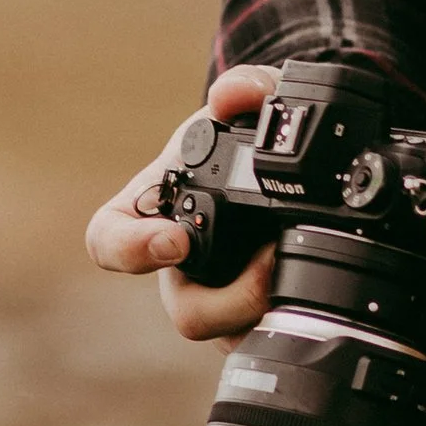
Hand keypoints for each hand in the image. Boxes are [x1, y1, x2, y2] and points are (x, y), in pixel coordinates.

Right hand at [85, 63, 278, 340]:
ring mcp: (218, 298)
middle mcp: (179, 266)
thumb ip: (246, 87)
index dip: (130, 250)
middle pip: (186, 311)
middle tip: (273, 260)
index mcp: (152, 213)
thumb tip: (234, 95)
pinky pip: (265, 338)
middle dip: (231, 298)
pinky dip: (291, 317)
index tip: (174, 241)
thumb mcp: (249, 99)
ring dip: (268, 310)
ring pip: (231, 335)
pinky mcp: (256, 319)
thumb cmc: (243, 133)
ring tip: (303, 266)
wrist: (290, 160)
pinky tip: (317, 289)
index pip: (109, 242)